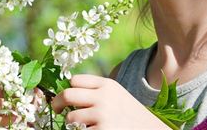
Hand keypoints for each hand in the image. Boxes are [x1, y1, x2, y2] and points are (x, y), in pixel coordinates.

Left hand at [51, 74, 168, 129]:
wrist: (150, 129)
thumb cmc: (128, 113)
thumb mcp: (116, 94)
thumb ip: (95, 90)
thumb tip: (66, 93)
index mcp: (107, 84)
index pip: (75, 80)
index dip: (68, 89)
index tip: (66, 98)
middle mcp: (103, 97)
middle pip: (67, 95)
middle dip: (57, 103)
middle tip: (56, 110)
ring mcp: (102, 116)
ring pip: (70, 118)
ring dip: (73, 124)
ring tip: (85, 125)